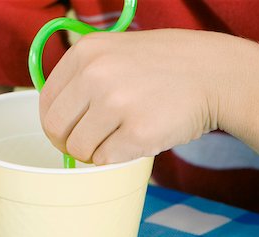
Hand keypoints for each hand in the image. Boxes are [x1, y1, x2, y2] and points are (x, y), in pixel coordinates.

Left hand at [40, 29, 258, 163]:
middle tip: (86, 145)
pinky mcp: (139, 132)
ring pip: (79, 149)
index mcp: (84, 53)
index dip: (54, 124)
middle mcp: (96, 74)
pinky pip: (105, 160)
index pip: (45, 102)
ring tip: (115, 140)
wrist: (213, 72)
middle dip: (68, 143)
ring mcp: (117, 103)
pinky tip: (132, 143)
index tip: (66, 132)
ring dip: (93, 152)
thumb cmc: (161, 66)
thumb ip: (81, 78)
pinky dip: (114, 158)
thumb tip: (55, 117)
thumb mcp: (113, 53)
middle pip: (56, 129)